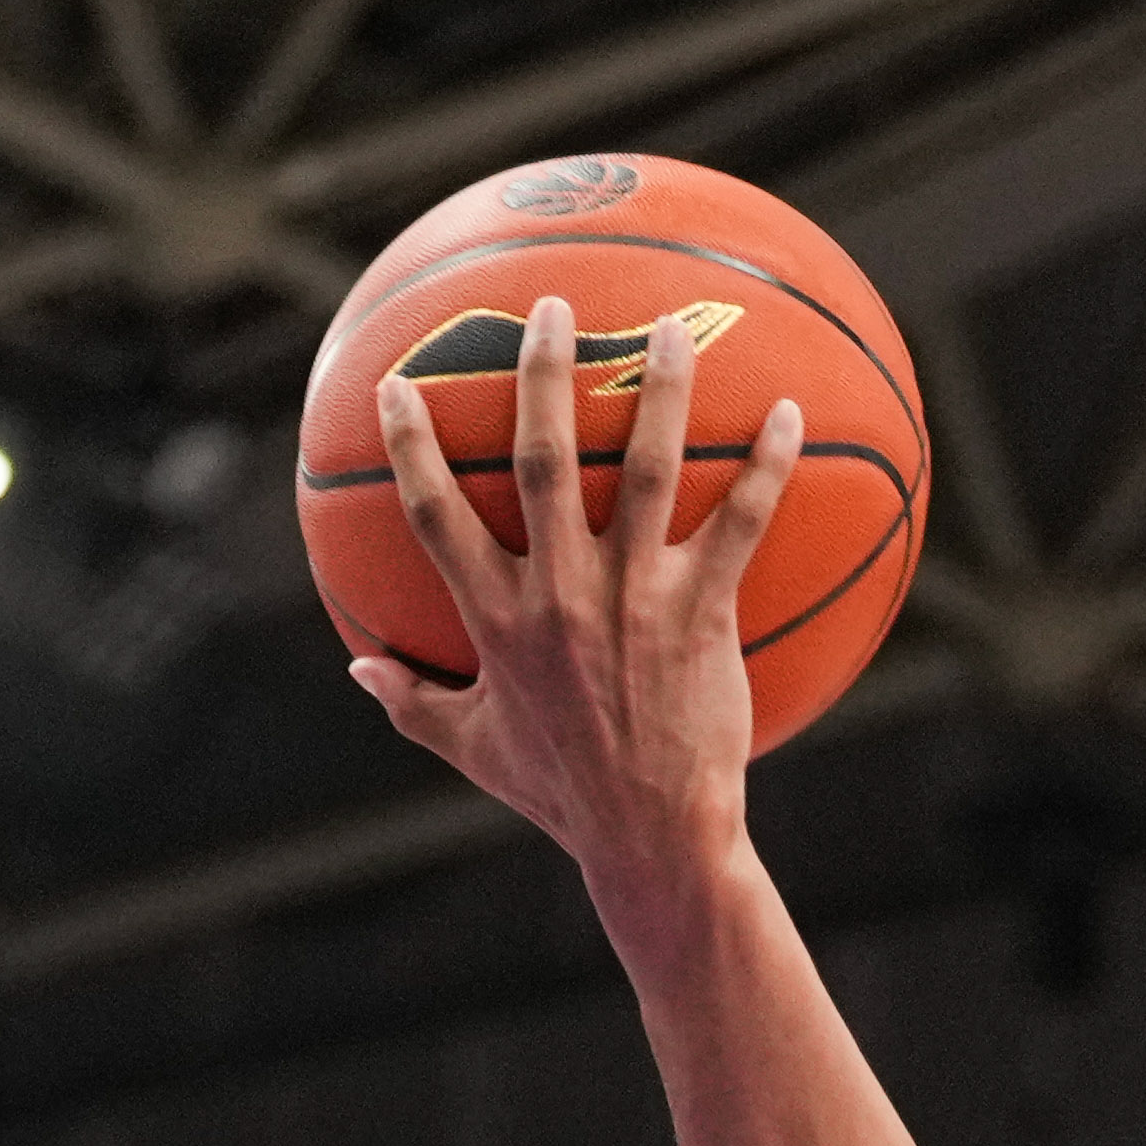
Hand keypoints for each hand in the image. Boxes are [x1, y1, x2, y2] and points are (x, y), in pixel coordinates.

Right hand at [351, 297, 799, 907]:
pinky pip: (743, 522)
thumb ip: (410, 701)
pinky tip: (789, 411)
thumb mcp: (471, 750)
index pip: (436, 514)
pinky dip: (768, 464)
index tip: (400, 383)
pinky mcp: (702, 614)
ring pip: (648, 470)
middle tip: (554, 307)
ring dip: (662, 391)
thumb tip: (355, 664)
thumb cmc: (562, 793)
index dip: (411, 443)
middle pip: (543, 459)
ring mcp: (635, 600)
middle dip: (544, 373)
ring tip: (672, 329)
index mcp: (496, 620)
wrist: (653, 838)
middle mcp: (560, 595)